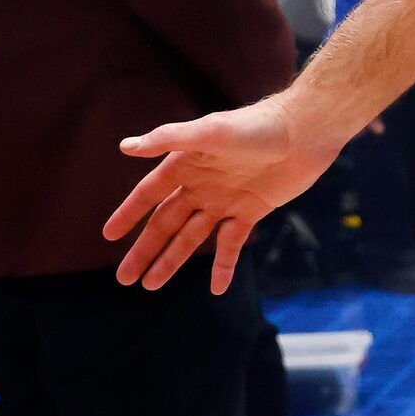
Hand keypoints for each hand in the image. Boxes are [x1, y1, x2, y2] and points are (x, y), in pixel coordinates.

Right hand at [107, 92, 339, 292]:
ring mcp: (226, 199)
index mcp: (187, 164)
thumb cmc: (257, 125)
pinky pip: (232, 244)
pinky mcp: (252, 210)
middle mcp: (202, 184)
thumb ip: (169, 139)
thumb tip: (125, 147)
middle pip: (166, 223)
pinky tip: (215, 289)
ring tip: (150, 286)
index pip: (149, 194)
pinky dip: (223, 266)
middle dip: (145, 250)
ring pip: (192, 237)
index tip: (108, 236)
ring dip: (172, 261)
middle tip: (124, 278)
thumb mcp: (210, 131)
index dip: (129, 214)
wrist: (306, 131)